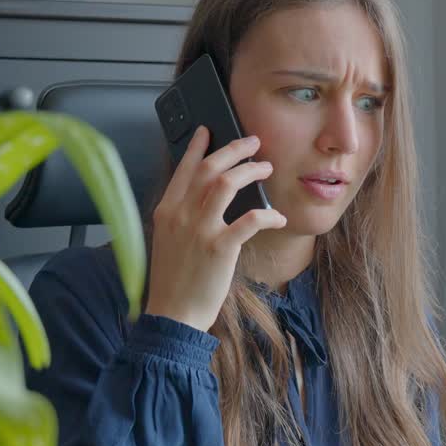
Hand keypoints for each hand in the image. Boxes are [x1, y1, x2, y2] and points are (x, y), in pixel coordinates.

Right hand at [144, 126, 286, 332]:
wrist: (172, 315)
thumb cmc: (173, 281)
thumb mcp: (168, 241)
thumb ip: (182, 217)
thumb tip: (204, 198)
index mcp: (166, 211)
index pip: (184, 169)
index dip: (199, 147)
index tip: (209, 130)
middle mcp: (181, 215)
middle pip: (209, 168)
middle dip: (234, 149)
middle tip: (254, 142)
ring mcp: (200, 229)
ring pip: (227, 183)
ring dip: (251, 171)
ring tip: (267, 168)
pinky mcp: (220, 247)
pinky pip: (250, 219)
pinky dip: (268, 214)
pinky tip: (278, 216)